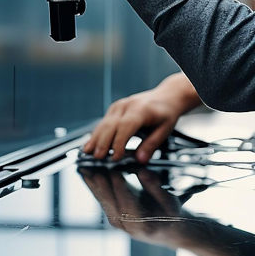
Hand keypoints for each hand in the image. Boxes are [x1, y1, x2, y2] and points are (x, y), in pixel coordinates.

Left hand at [78, 167, 192, 248]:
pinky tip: (86, 171)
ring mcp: (116, 221)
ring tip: (84, 164)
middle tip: (93, 164)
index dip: (120, 186)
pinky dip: (93, 184)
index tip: (114, 170)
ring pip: (101, 199)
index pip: (127, 203)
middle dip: (100, 181)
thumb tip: (143, 171)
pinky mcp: (111, 215)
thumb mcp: (169, 201)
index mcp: (141, 224)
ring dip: (92, 182)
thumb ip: (155, 187)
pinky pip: (100, 198)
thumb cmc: (170, 214)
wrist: (167, 230)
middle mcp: (125, 225)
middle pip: (109, 201)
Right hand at [83, 72, 201, 162]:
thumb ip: (152, 145)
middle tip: (98, 157)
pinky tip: (91, 144)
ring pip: (104, 123)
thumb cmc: (165, 112)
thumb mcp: (165, 130)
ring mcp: (119, 106)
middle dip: (103, 142)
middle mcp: (127, 105)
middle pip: (110, 124)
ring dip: (95, 138)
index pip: (126, 126)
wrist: (166, 96)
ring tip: (88, 152)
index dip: (118, 142)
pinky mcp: (114, 109)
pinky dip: (96, 134)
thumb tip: (140, 159)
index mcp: (141, 110)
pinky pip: (103, 122)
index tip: (115, 157)